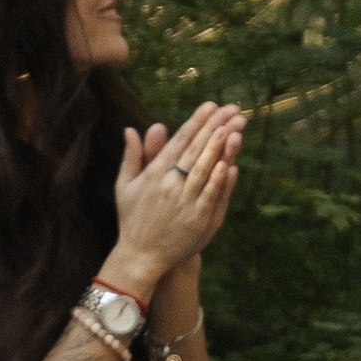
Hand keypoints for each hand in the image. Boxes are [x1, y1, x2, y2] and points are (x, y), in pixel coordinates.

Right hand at [108, 104, 244, 287]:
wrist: (141, 255)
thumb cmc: (133, 218)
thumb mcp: (125, 186)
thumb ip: (132, 156)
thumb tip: (132, 128)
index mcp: (154, 174)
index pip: (179, 142)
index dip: (196, 122)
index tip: (210, 105)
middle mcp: (170, 185)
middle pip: (197, 151)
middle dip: (215, 127)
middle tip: (232, 109)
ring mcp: (186, 202)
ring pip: (207, 170)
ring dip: (221, 147)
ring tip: (235, 127)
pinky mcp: (199, 219)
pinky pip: (212, 195)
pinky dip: (221, 179)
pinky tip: (230, 163)